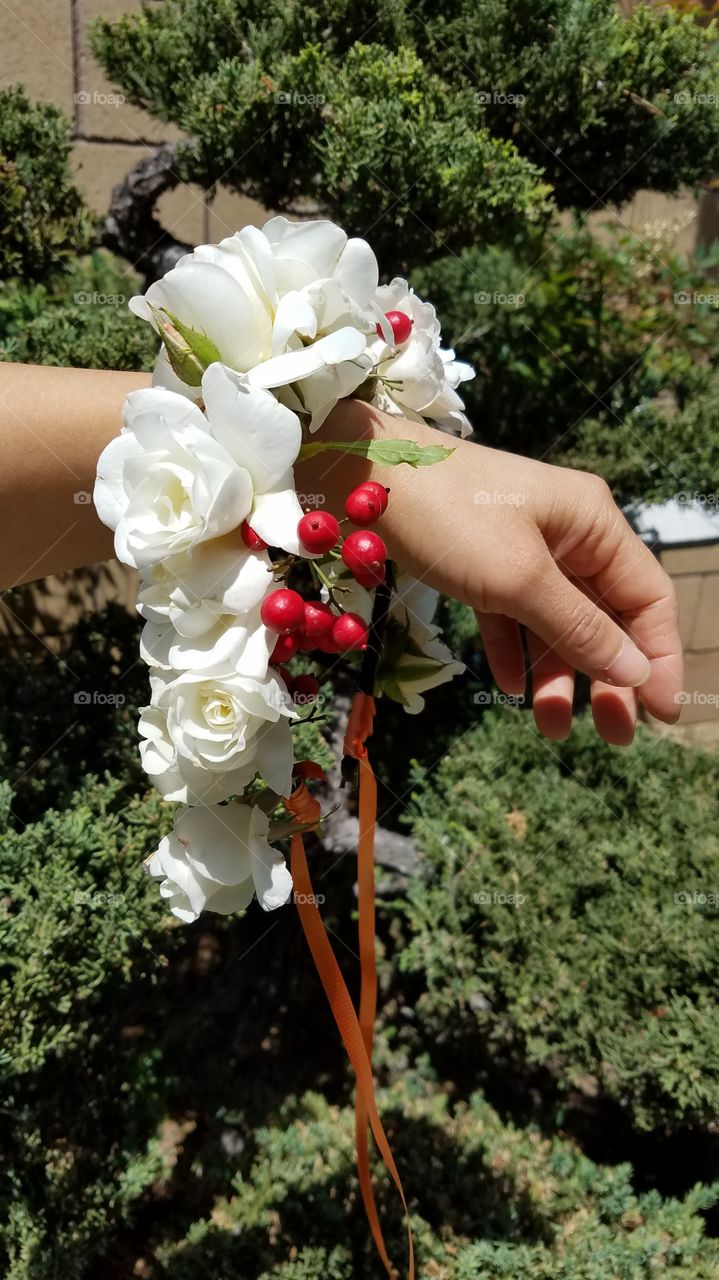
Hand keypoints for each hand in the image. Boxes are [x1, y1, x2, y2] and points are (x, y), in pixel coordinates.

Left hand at [303, 400, 682, 744]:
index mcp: (593, 524)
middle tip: (614, 738)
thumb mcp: (518, 580)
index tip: (660, 715)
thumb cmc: (448, 517)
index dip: (660, 657)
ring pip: (559, 622)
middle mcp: (569, 533)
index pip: (648, 597)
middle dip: (612, 677)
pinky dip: (515, 650)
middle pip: (607, 616)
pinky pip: (514, 615)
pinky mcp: (485, 560)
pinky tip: (511, 688)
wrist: (360, 476)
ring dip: (560, 675)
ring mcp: (526, 546)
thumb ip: (578, 628)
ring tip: (552, 729)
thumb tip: (636, 672)